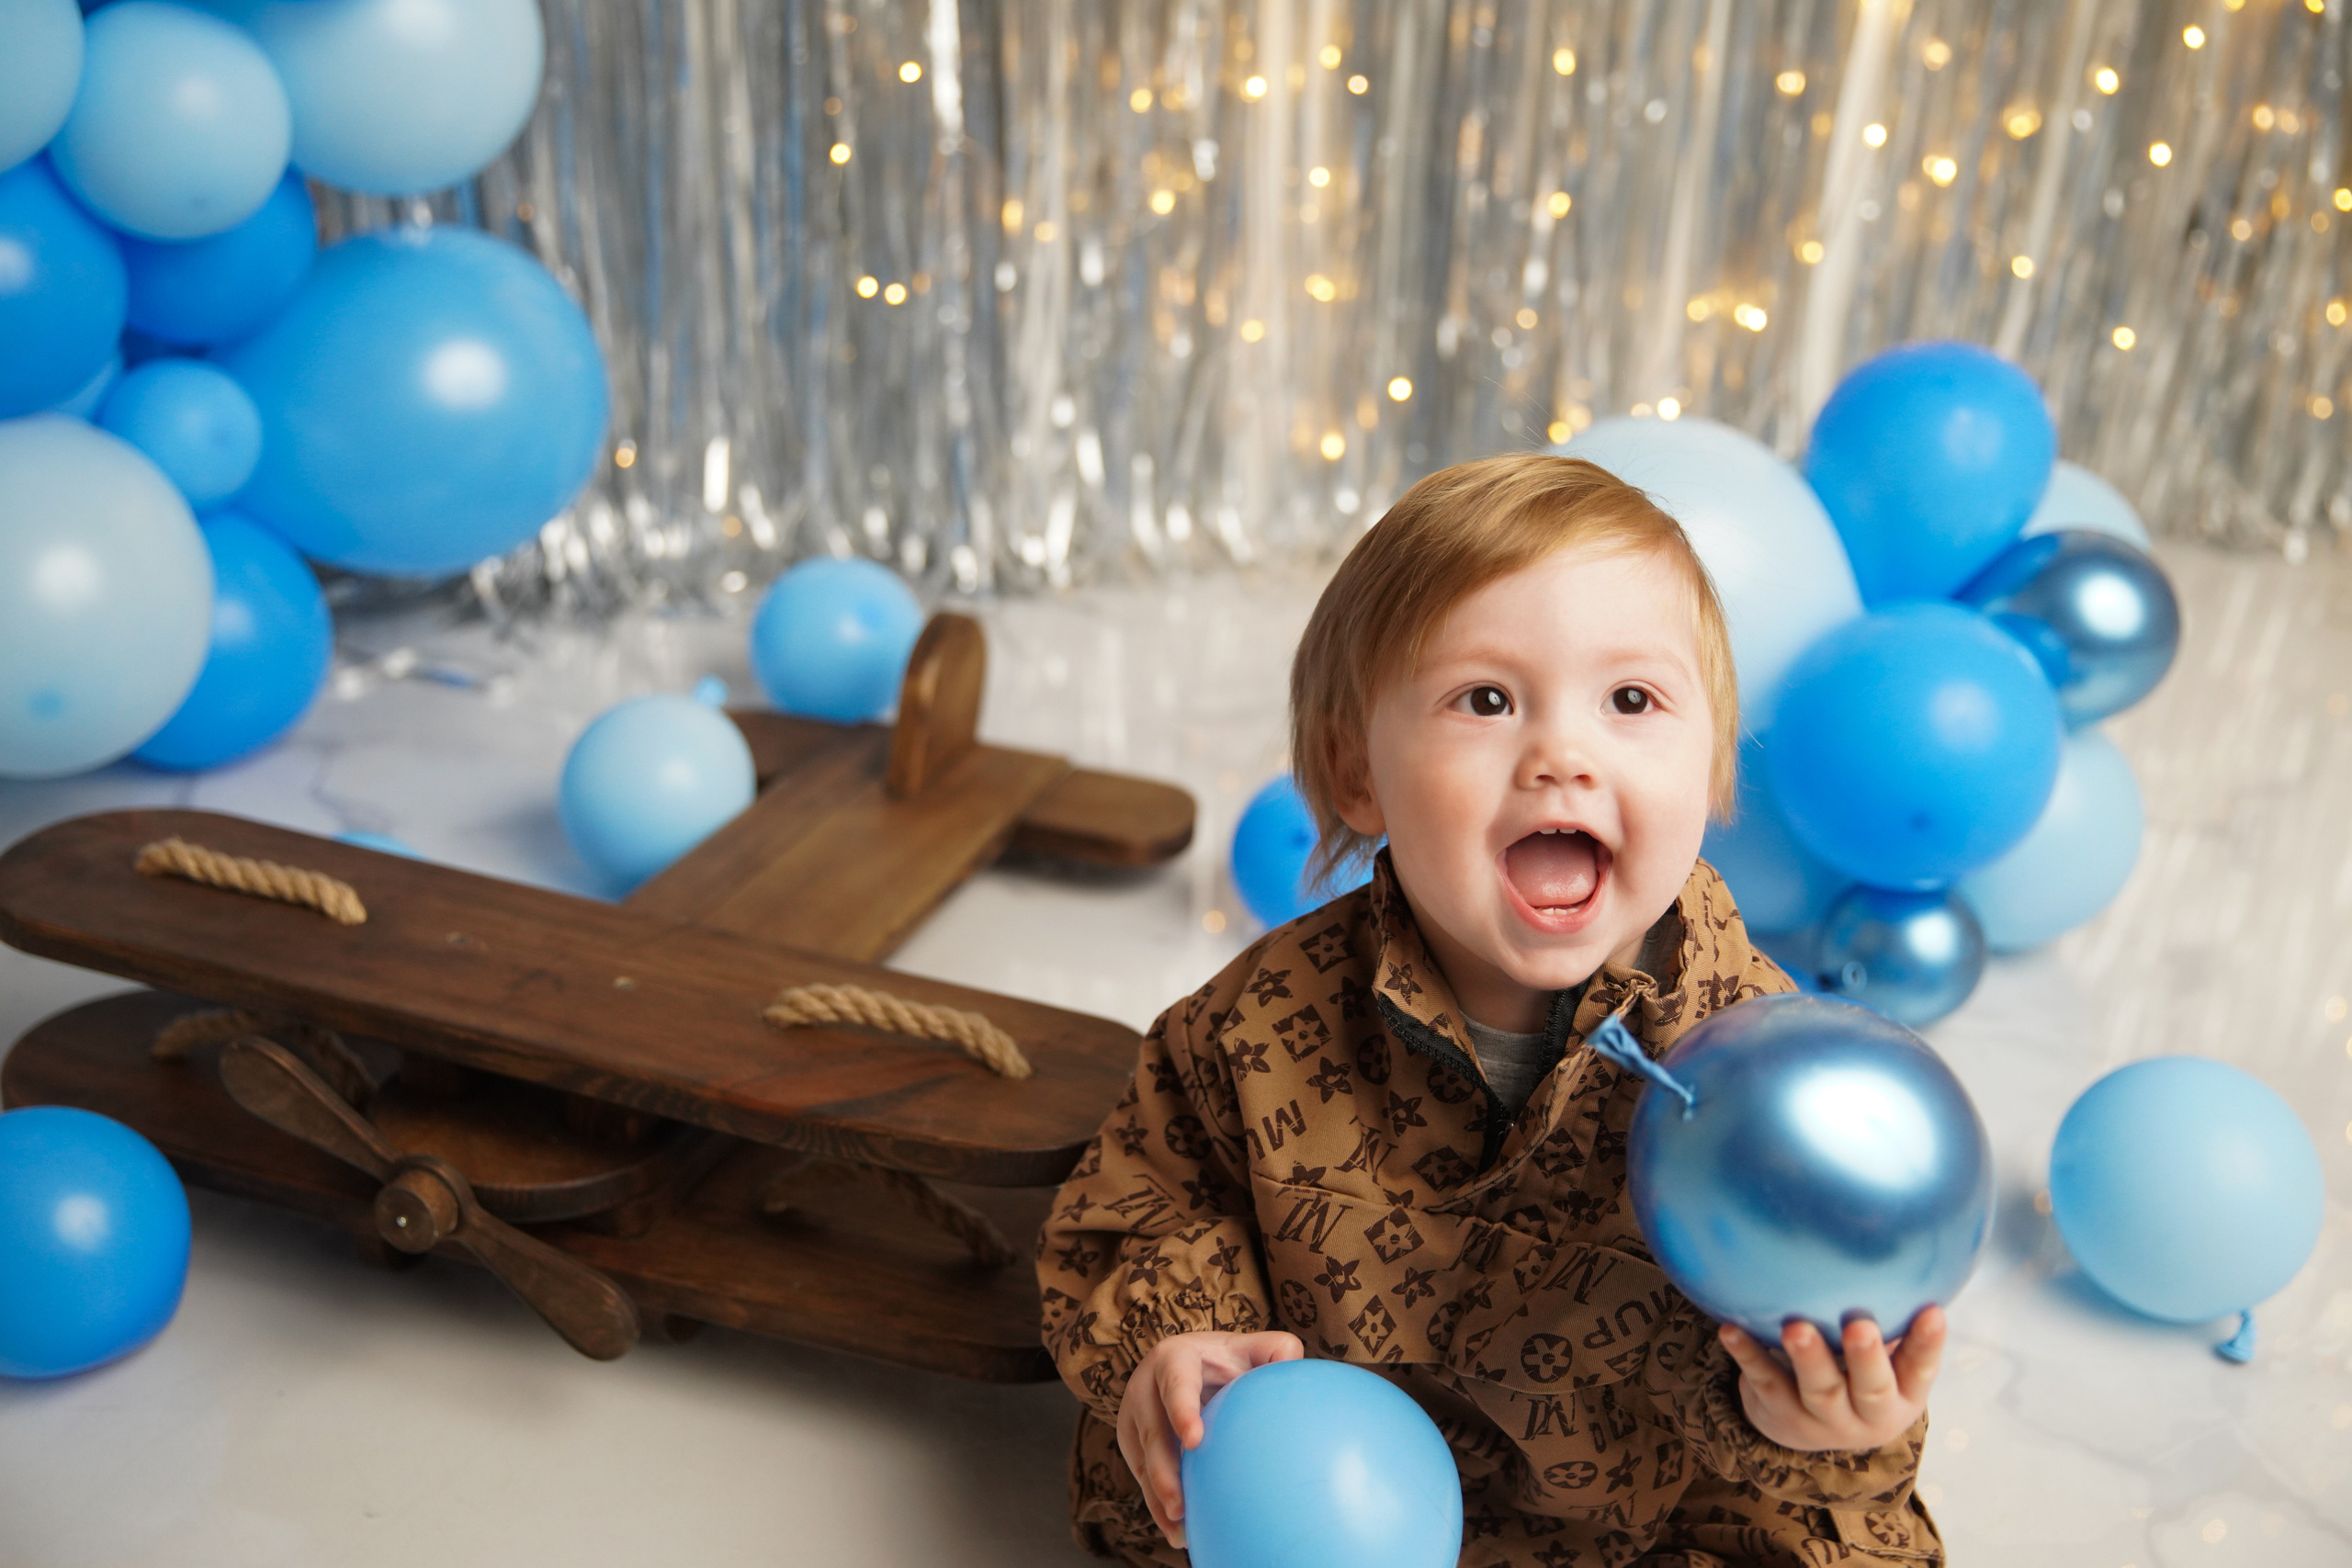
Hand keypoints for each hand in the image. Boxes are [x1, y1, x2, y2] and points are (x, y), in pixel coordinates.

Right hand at [1115, 1330, 1303, 1546]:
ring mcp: (1134, 1417)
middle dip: (1163, 1471)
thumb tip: (1295, 1367)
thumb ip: (1276, 1351)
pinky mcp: (1133, 1443)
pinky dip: (1158, 1505)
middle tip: (1180, 1505)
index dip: (1181, 1410)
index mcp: (1174, 1359)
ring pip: (1143, 1460)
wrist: (1189, 1364)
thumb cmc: (1228, 1359)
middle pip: (1151, 1431)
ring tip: (1180, 1529)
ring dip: (1158, 1497)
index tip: (1194, 1441)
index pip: (1175, 1383)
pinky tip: (1180, 1533)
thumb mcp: (1251, 1347)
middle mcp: (1145, 1387)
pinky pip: (1142, 1477)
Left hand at [1719, 1305, 1944, 1453]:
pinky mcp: (1780, 1413)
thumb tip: (1897, 1246)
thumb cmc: (1855, 1374)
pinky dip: (1747, 1354)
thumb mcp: (1885, 1362)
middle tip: (1859, 1326)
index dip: (1928, 1343)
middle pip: (1870, 1388)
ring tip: (1795, 1328)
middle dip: (1865, 1357)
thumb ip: (1891, 1317)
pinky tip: (1730, 1329)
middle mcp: (1867, 1414)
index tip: (1933, 1312)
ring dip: (1807, 1358)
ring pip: (1817, 1390)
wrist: (1808, 1429)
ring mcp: (1823, 1419)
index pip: (1920, 1369)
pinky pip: (1764, 1381)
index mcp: (1902, 1395)